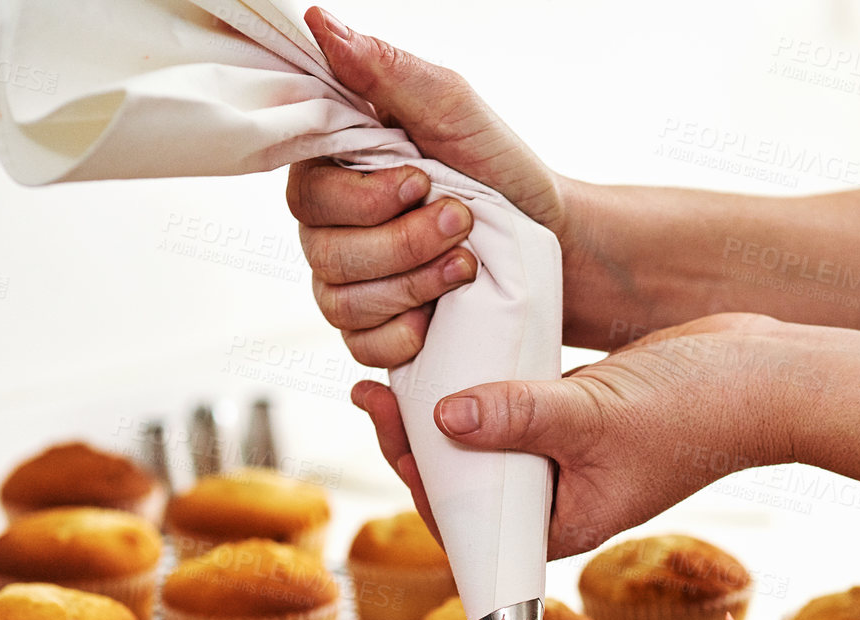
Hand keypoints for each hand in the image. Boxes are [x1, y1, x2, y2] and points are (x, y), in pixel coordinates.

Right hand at [289, 6, 572, 367]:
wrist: (554, 243)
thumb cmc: (502, 172)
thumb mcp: (452, 108)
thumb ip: (386, 70)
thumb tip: (321, 23)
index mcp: (339, 169)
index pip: (306, 191)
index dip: (363, 197)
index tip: (421, 181)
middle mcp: (332, 227)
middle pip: (324, 251)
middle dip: (403, 241)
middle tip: (462, 221)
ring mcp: (350, 282)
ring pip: (342, 301)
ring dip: (413, 284)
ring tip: (466, 264)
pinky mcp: (376, 330)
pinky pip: (362, 347)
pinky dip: (405, 335)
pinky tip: (440, 317)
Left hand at [351, 314, 817, 556]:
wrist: (768, 376)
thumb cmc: (698, 410)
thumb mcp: (595, 415)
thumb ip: (519, 417)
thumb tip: (443, 418)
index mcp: (563, 523)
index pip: (467, 521)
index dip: (417, 476)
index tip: (388, 421)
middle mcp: (560, 497)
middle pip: (467, 479)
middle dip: (417, 436)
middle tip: (376, 385)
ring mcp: (570, 456)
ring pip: (487, 439)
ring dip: (446, 406)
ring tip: (400, 364)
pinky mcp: (580, 416)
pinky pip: (516, 406)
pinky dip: (485, 383)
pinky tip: (453, 349)